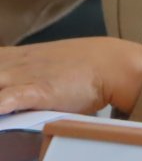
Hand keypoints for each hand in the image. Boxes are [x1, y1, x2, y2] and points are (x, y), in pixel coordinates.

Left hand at [0, 37, 141, 114]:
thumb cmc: (81, 68)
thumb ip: (20, 70)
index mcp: (14, 57)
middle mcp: (14, 65)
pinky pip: (9, 98)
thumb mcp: (43, 62)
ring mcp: (25, 76)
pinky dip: (0, 103)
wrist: (112, 64)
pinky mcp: (39, 91)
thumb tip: (11, 92)